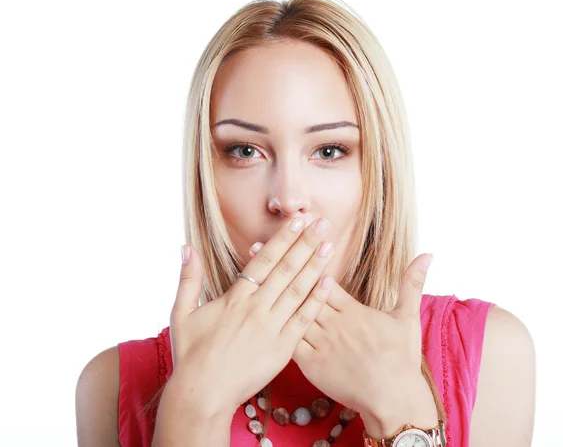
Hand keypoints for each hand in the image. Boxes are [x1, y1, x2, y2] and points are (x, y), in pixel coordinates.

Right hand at [168, 217, 335, 419]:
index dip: (282, 239)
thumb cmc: (190, 354)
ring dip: (315, 266)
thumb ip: (188, 278)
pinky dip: (316, 300)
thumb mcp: (182, 313)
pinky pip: (303, 320)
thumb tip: (186, 246)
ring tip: (328, 245)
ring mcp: (271, 328)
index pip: (264, 260)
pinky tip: (329, 283)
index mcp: (235, 297)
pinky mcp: (283, 349)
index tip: (297, 220)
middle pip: (285, 269)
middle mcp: (256, 308)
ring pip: (298, 290)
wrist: (202, 394)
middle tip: (321, 223)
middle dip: (305, 244)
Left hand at [271, 251, 436, 436]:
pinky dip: (274, 326)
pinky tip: (258, 314)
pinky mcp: (311, 364)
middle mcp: (333, 323)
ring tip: (250, 274)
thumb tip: (427, 254)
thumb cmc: (402, 359)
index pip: (324, 279)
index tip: (292, 240)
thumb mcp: (408, 318)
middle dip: (280, 267)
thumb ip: (412, 284)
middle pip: (302, 289)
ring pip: (291, 312)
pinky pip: (289, 341)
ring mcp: (320, 343)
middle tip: (258, 246)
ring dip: (270, 292)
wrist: (393, 400)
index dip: (308, 258)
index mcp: (353, 310)